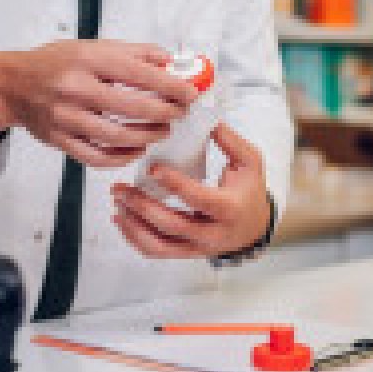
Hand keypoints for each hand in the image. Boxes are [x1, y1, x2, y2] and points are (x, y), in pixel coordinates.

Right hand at [0, 41, 198, 168]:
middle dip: (164, 112)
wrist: (11, 85)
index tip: (189, 92)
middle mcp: (74, 89)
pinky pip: (96, 156)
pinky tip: (136, 149)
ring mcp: (65, 117)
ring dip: (147, 136)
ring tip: (163, 131)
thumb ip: (133, 53)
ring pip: (116, 135)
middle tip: (180, 113)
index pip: (137, 74)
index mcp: (87, 60)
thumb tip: (168, 61)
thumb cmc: (56, 63)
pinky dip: (121, 156)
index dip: (169, 85)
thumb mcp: (93, 47)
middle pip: (131, 107)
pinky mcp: (59, 140)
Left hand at [111, 123, 271, 258]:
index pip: (198, 198)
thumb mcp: (249, 162)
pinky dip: (134, 238)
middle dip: (142, 206)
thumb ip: (228, 140)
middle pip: (172, 224)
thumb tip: (203, 118)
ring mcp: (198, 247)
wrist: (254, 227)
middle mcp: (213, 233)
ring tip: (118, 202)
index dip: (174, 184)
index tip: (153, 168)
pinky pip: (156, 251)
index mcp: (230, 208)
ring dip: (133, 225)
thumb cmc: (250, 191)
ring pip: (159, 245)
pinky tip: (122, 219)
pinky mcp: (186, 253)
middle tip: (121, 188)